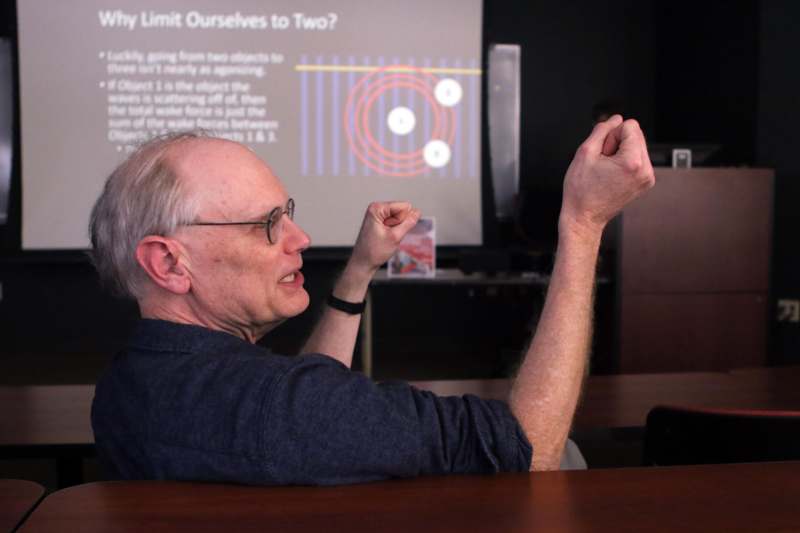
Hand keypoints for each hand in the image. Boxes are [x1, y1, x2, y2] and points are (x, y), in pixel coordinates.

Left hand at [349, 201, 420, 275]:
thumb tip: (417, 212)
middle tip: (388, 236)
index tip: (391, 231)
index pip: (404, 207)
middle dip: (399, 225)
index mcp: (377, 208)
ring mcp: (378, 215)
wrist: (363, 262)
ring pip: (399, 219)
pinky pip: (394, 223)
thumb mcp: (395, 237)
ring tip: (386, 238)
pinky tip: (385, 238)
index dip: (402, 221)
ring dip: (397, 229)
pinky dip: (393, 232)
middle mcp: (376, 208)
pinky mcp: (379, 221)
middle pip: (401, 212)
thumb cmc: (374, 251)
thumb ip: (408, 223)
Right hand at [560, 115, 654, 237]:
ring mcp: (647, 178)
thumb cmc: (581, 192)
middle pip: (636, 135)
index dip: (611, 135)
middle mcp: (645, 171)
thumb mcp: (584, 153)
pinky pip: (638, 159)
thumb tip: (614, 119)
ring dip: (621, 152)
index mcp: (632, 162)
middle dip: (618, 143)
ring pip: (637, 146)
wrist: (584, 217)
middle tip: (603, 162)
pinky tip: (612, 174)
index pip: (630, 126)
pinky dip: (625, 162)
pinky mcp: (645, 182)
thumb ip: (601, 130)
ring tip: (607, 170)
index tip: (603, 152)